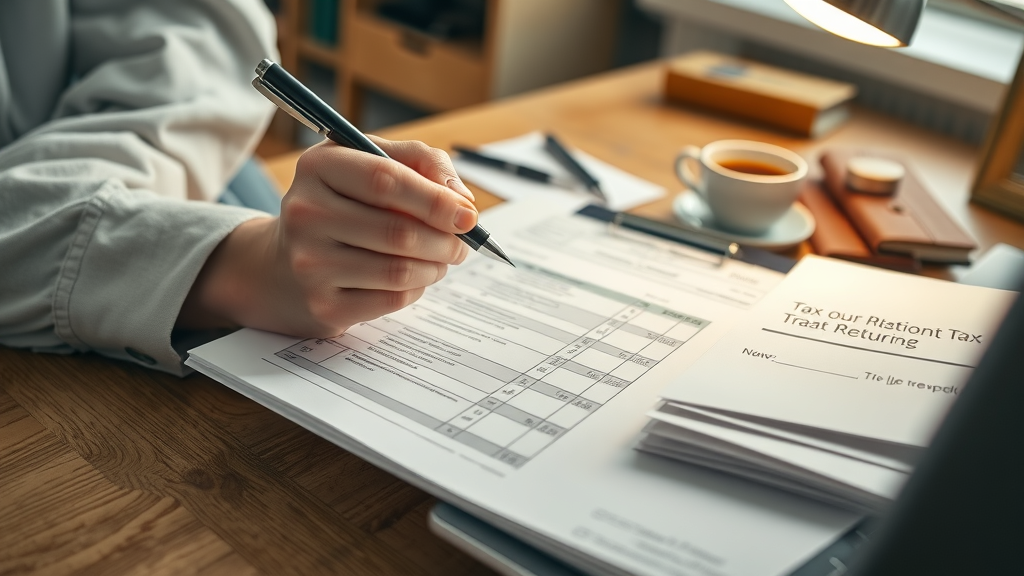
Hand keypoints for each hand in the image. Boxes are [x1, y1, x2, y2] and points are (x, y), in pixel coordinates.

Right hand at [178, 137, 478, 336]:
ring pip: (399, 271)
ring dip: (436, 266)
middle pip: (398, 232)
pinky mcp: (323, 305)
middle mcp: (305, 213)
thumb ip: (420, 162)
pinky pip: (392, 299)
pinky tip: (415, 277)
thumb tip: (461, 200)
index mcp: (318, 167)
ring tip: (443, 258)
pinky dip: (417, 288)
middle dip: (445, 240)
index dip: (435, 199)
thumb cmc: (341, 204)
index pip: (385, 180)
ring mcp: (309, 263)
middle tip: (462, 242)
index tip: (468, 214)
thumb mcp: (369, 163)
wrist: (282, 266)